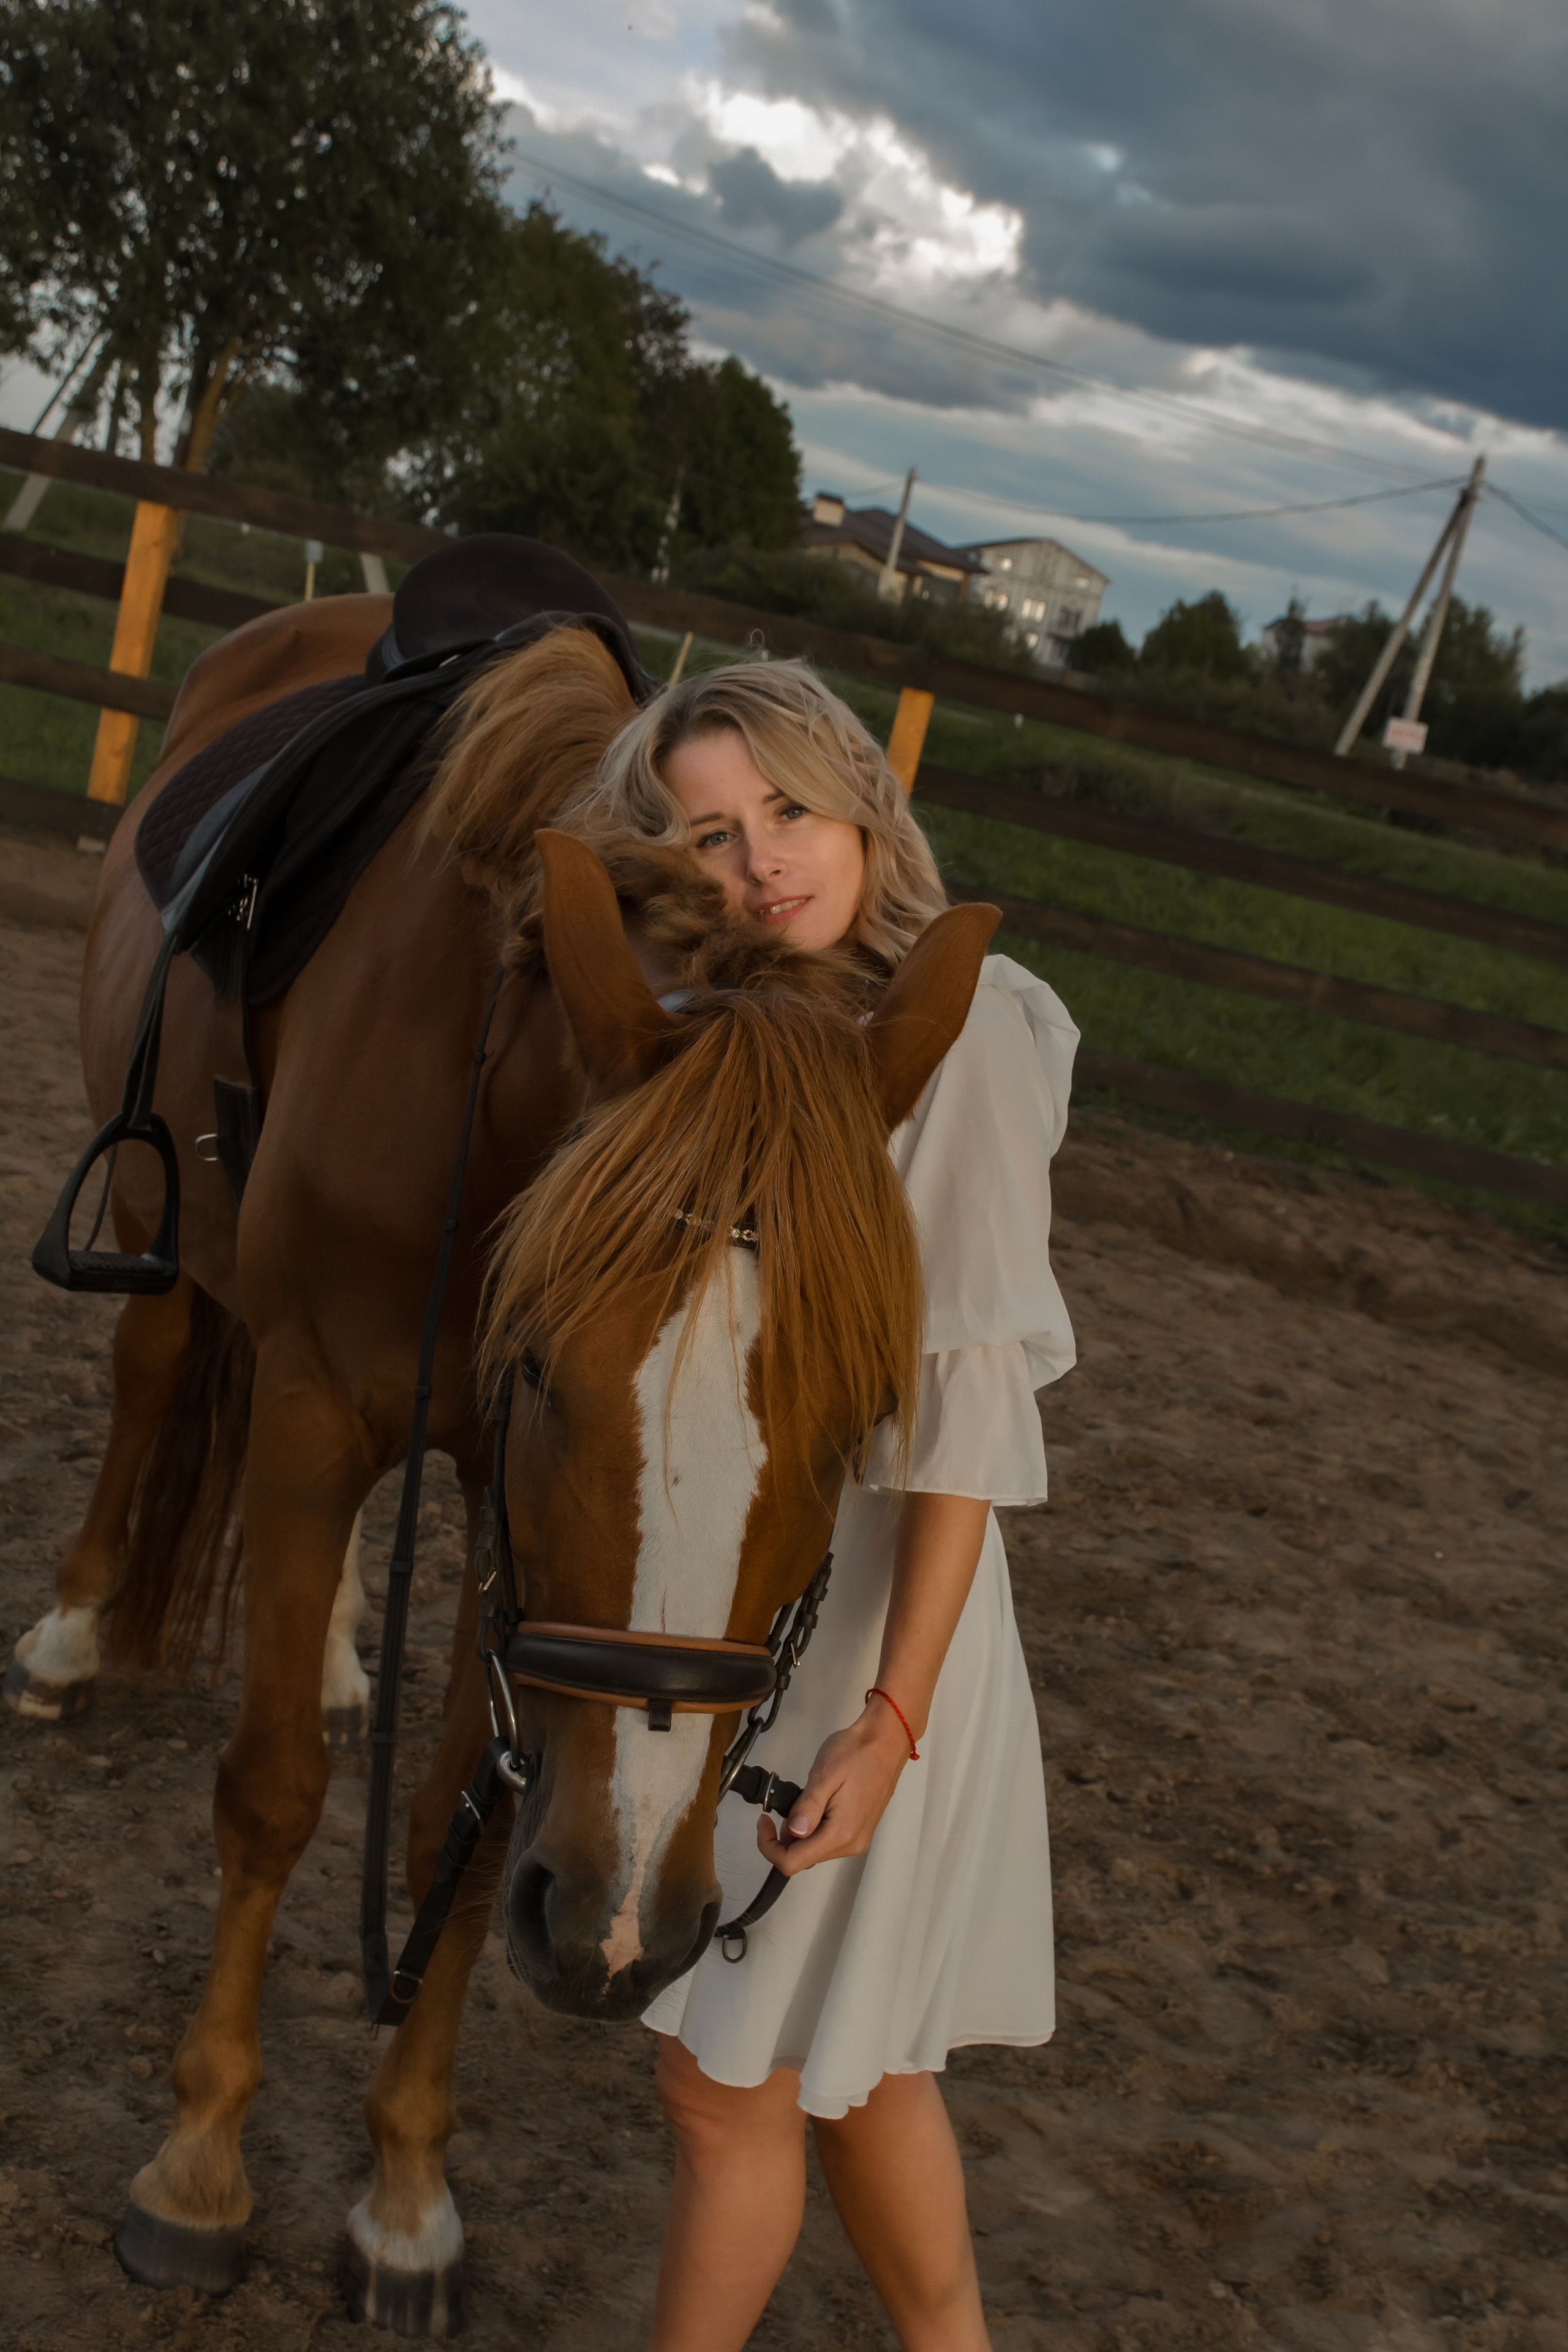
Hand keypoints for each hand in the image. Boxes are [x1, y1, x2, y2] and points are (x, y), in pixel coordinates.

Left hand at [756, 1701, 914, 1876]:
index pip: (792, 1862)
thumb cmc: (858, 1752)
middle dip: (785, 1836)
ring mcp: (857, 1838)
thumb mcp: (824, 1774)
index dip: (769, 1846)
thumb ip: (808, 1807)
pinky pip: (828, 1839)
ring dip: (801, 1830)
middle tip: (787, 1803)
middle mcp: (851, 1843)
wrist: (885, 1742)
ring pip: (815, 1849)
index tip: (764, 1821)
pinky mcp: (859, 1830)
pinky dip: (815, 1826)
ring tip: (806, 1798)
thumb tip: (793, 1831)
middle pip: (803, 1858)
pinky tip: (819, 1802)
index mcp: (841, 1833)